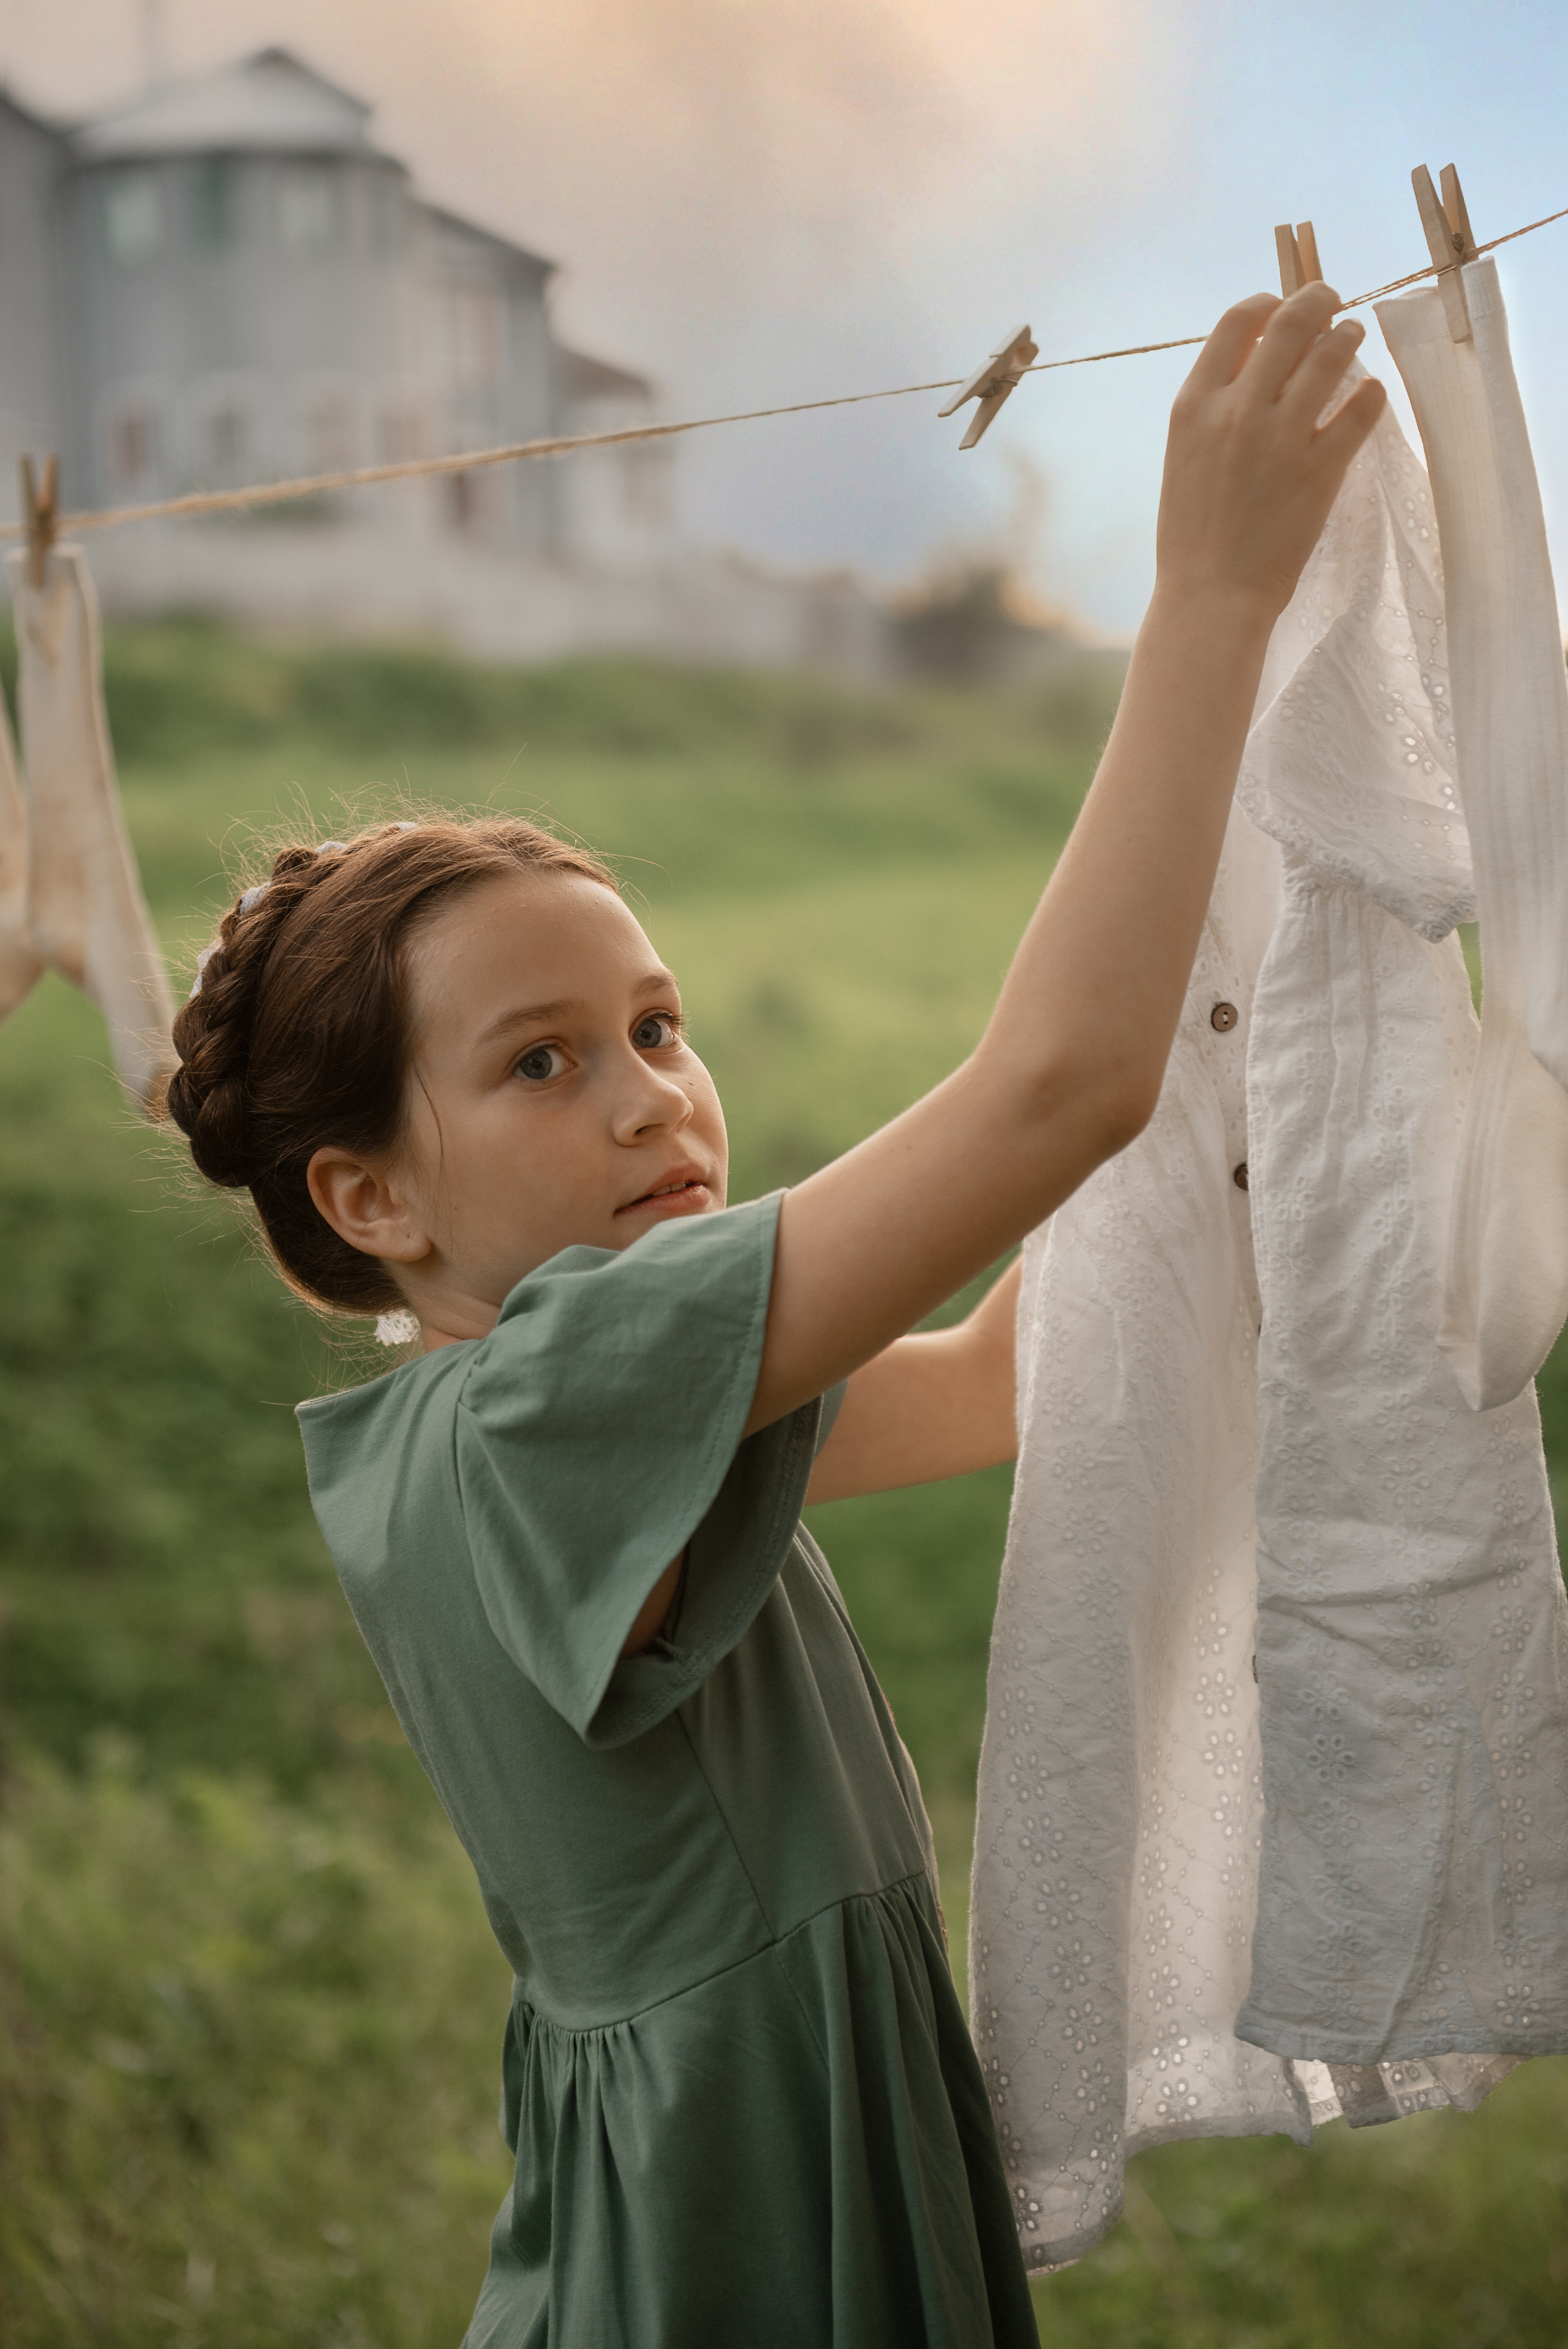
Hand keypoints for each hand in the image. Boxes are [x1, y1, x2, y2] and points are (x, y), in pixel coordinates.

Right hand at [1155, 285, 1386, 621]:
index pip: (1237, 321)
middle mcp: (1239, 410)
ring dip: (1348, 336)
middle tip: (1332, 302)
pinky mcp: (1322, 469)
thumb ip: (1214, 405)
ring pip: (1332, 355)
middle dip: (1319, 300)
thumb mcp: (1183, 454)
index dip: (1267, 302)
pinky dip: (1371, 394)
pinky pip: (1362, 409)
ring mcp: (1283, 438)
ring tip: (1352, 337)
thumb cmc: (1191, 532)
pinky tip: (1369, 394)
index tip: (1281, 305)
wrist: (1211, 594)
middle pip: (1290, 322)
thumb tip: (1255, 359)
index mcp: (1195, 405)